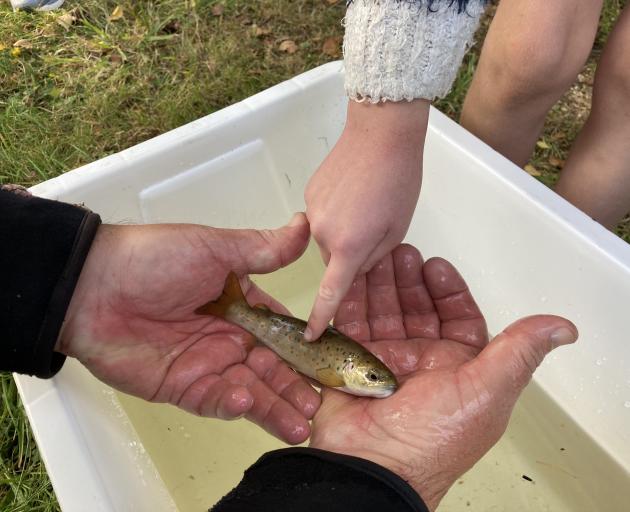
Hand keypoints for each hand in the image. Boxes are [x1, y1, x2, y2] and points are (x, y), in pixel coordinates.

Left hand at [58, 213, 320, 443]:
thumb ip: (262, 249)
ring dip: (274, 407)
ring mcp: (206, 364)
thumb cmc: (153, 259)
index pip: (284, 333)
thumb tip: (304, 227)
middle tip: (320, 404)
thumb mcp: (214, 248)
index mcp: (242, 305)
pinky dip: (233, 404)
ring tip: (300, 424)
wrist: (92, 287)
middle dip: (296, 387)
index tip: (332, 364)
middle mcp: (229, 337)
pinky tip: (250, 404)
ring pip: (250, 391)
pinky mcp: (182, 386)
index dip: (308, 349)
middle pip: (272, 368)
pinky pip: (214, 400)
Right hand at [304, 99, 428, 339]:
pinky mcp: (309, 192)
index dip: (321, 316)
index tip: (310, 335)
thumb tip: (355, 268)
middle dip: (349, 255)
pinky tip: (353, 191)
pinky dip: (334, 212)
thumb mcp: (397, 228)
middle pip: (332, 260)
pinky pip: (320, 216)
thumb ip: (373, 257)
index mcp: (348, 245)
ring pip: (325, 238)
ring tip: (365, 205)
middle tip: (373, 229)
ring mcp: (312, 209)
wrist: (380, 132)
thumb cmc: (398, 181)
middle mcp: (322, 232)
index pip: (330, 291)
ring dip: (342, 232)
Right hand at [309, 245, 577, 509]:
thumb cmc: (432, 439)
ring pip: (384, 311)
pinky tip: (351, 278)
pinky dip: (350, 300)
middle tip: (400, 252)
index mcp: (456, 368)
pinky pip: (352, 323)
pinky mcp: (352, 362)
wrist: (373, 464)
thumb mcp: (486, 392)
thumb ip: (519, 351)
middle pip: (417, 309)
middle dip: (409, 280)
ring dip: (380, 284)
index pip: (457, 317)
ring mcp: (385, 361)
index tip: (436, 265)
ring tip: (374, 256)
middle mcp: (421, 363)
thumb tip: (562, 328)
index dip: (449, 290)